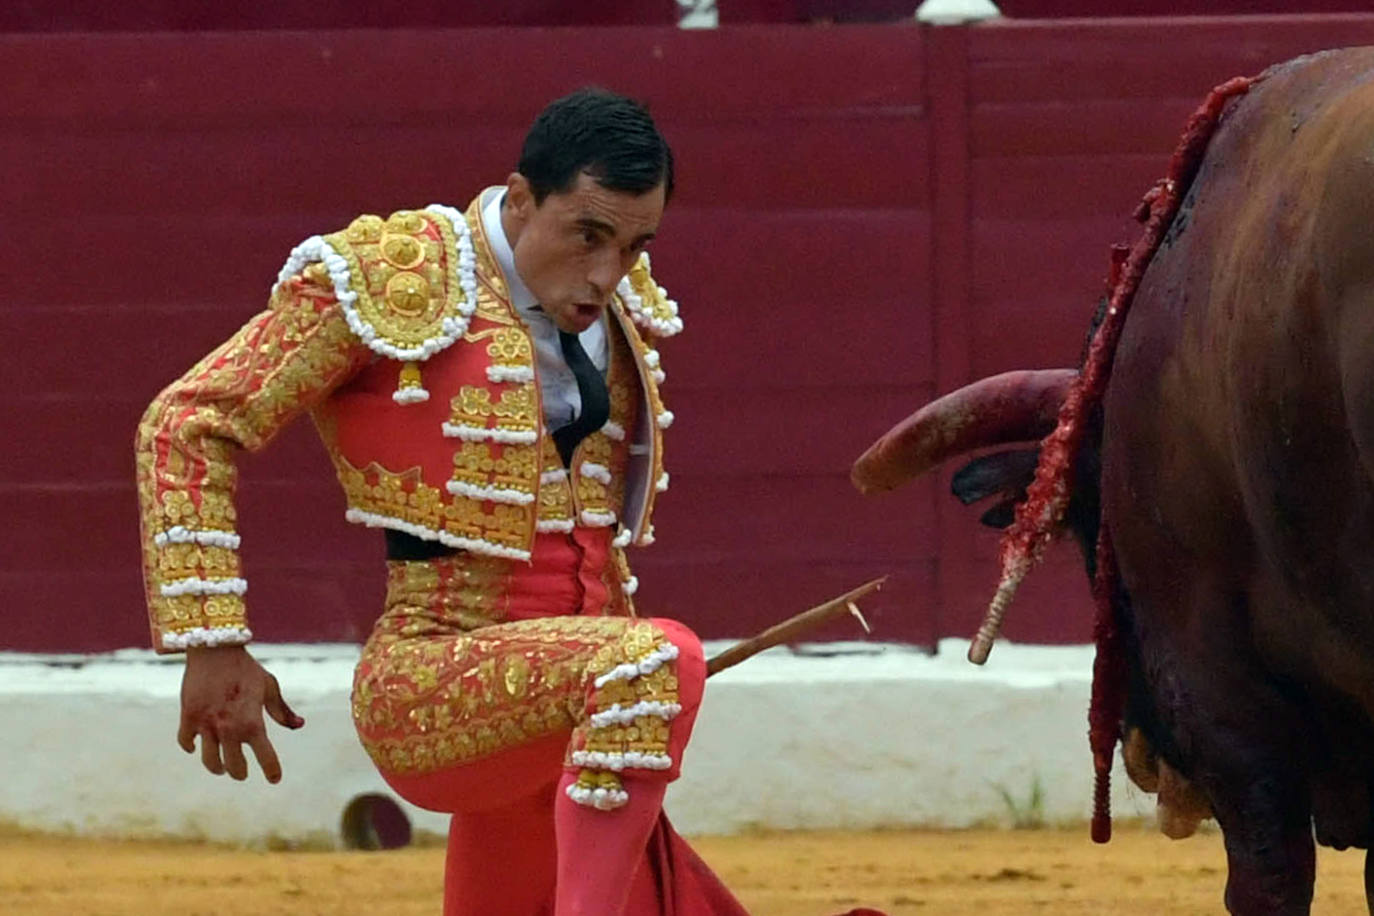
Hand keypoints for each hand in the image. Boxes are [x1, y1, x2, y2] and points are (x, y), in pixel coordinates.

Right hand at [177, 645, 304, 782]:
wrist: (215, 649)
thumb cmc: (246, 668)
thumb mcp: (268, 687)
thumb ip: (282, 711)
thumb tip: (299, 725)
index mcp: (253, 723)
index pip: (266, 757)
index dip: (272, 771)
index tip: (275, 779)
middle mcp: (229, 729)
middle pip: (234, 766)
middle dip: (240, 772)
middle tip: (243, 773)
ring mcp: (207, 725)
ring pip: (210, 761)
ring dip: (217, 767)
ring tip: (222, 767)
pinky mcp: (188, 717)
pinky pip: (187, 742)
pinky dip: (192, 748)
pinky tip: (197, 747)